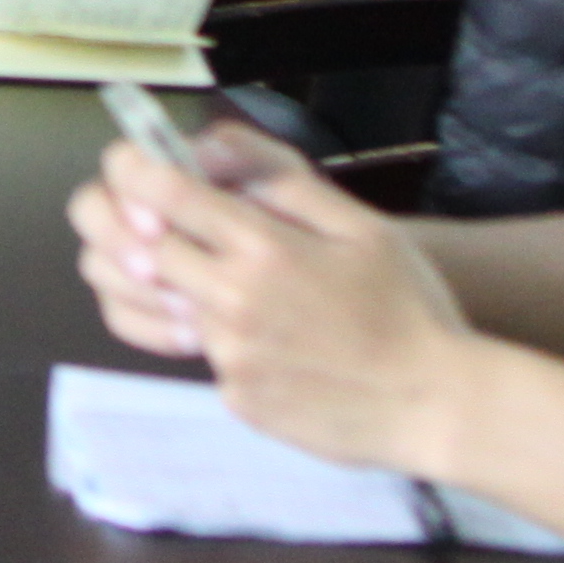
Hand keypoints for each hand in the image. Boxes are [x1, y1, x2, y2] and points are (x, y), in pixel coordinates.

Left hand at [69, 131, 479, 475]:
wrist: (440, 405)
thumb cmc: (409, 309)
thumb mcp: (363, 227)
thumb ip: (285, 185)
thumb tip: (214, 157)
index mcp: (264, 249)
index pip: (160, 192)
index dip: (131, 168)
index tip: (131, 162)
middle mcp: (233, 300)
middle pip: (134, 245)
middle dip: (124, 219)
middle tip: (145, 215)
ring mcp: (229, 354)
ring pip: (154, 303)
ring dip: (157, 281)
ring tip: (195, 273)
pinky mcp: (235, 396)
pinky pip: (198, 355)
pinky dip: (211, 338)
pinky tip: (260, 336)